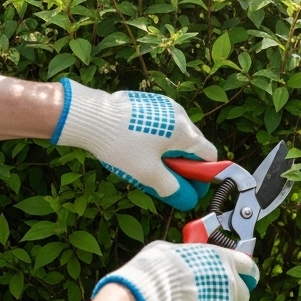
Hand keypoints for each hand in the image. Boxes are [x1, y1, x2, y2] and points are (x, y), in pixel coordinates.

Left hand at [51, 79, 216, 209]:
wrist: (91, 117)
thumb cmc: (121, 146)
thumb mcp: (147, 174)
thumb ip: (172, 189)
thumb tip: (187, 199)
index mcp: (185, 132)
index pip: (209, 156)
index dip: (203, 175)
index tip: (189, 186)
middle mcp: (181, 115)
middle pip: (193, 145)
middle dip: (184, 164)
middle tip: (165, 177)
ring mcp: (165, 105)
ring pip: (176, 134)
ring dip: (170, 150)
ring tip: (147, 161)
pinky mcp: (150, 102)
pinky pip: (163, 124)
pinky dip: (157, 138)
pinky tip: (136, 146)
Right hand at [92, 241, 257, 300]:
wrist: (148, 298)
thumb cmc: (156, 270)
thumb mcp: (170, 251)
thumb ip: (185, 257)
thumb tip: (179, 259)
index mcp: (224, 261)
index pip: (249, 268)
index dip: (246, 274)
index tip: (243, 279)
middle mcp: (231, 284)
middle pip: (243, 295)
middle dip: (232, 299)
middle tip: (213, 300)